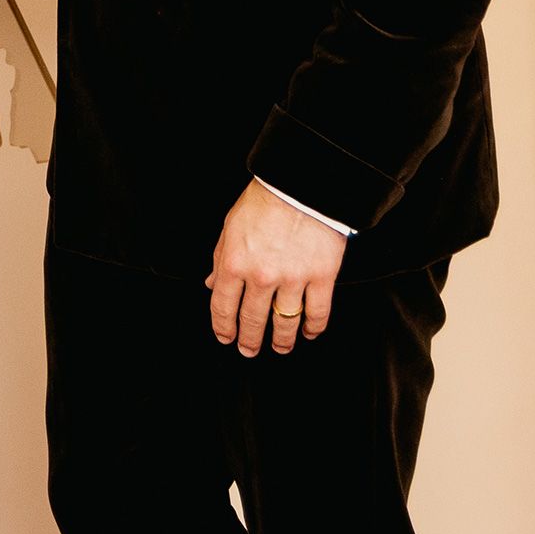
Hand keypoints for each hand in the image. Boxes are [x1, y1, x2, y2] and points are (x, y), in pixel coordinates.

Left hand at [207, 179, 344, 358]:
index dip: (223, 328)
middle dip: (249, 341)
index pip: (223, 307)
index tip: (226, 338)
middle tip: (249, 350)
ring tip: (280, 347)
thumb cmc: (265, 200)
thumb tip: (212, 285)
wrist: (303, 183)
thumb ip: (221, 258)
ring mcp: (293, 278)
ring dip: (281, 341)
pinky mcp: (322, 276)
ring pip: (285, 323)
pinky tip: (309, 332)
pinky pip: (317, 312)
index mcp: (234, 262)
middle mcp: (261, 275)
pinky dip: (313, 328)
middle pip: (253, 320)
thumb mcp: (231, 226)